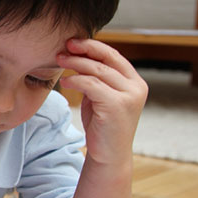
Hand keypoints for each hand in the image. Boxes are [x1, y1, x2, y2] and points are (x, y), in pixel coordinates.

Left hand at [57, 38, 147, 165]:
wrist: (108, 155)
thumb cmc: (102, 125)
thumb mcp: (101, 97)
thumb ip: (97, 79)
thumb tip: (79, 56)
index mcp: (135, 82)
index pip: (114, 56)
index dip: (93, 46)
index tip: (73, 42)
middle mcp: (137, 86)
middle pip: (107, 59)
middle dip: (84, 50)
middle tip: (64, 47)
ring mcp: (129, 96)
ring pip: (98, 70)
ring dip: (76, 63)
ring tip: (60, 61)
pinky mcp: (117, 105)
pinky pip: (92, 85)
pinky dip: (76, 80)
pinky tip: (64, 81)